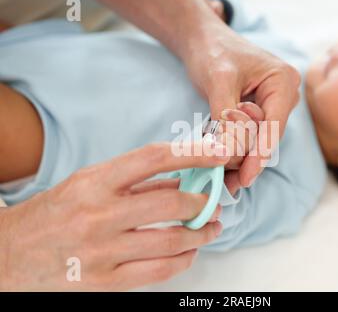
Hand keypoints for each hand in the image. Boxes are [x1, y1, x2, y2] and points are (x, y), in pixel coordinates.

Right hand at [0, 142, 228, 290]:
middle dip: (202, 203)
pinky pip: (158, 271)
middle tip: (213, 203)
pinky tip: (189, 251)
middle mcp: (98, 214)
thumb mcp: (88, 184)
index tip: (217, 154)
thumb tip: (182, 181)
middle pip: (170, 203)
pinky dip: (183, 260)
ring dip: (200, 233)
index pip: (154, 158)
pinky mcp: (104, 282)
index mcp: (94, 182)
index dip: (193, 154)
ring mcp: (102, 251)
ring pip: (170, 241)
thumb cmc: (53, 213)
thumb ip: (136, 183)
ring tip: (210, 227)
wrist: (9, 255)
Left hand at [183, 23, 300, 187]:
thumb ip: (227, 116)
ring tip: (223, 179)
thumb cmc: (212, 51)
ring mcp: (272, 105)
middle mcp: (284, 95)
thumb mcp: (218, 81)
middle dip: (247, 159)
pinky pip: (250, 135)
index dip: (260, 155)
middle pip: (267, 137)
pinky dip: (235, 147)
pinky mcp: (259, 112)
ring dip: (240, 158)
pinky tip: (223, 164)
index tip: (246, 178)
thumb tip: (229, 153)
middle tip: (228, 183)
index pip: (274, 126)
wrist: (202, 40)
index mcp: (283, 81)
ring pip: (258, 140)